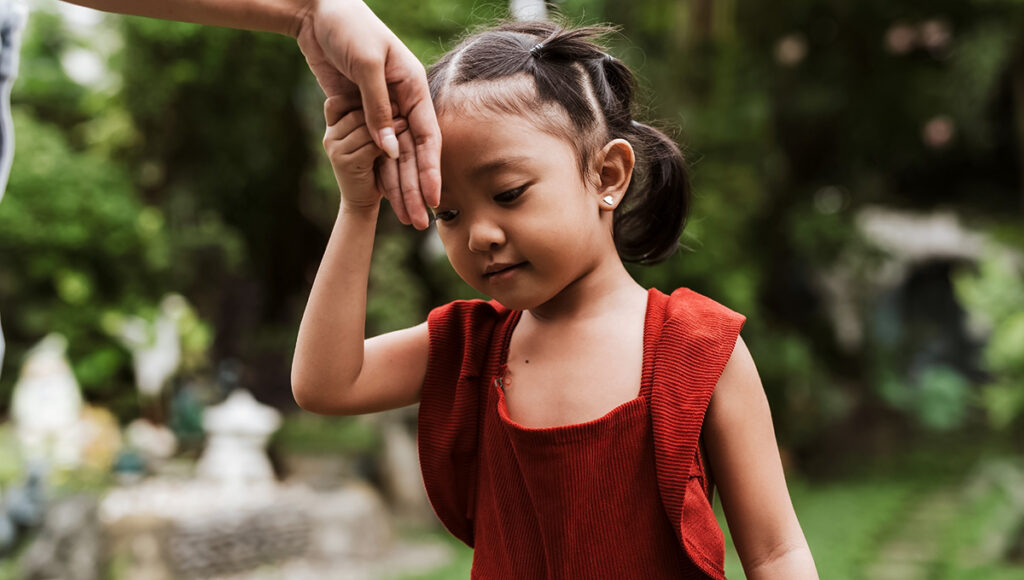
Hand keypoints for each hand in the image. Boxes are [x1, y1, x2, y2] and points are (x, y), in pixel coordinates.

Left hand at [296, 0, 439, 229]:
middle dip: (417, 189)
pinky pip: (373, 149)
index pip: (427, 136)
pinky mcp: (360, 111)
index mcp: (412, 86)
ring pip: (394, 157)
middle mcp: (401, 101)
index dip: (431, 170)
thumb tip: (389, 148)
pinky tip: (384, 195)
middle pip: (412, 154)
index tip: (434, 198)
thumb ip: (377, 109)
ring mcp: (381, 108)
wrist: (317, 11)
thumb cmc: (348, 28)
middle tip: (419, 222)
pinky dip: (379, 172)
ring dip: (399, 187)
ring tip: (405, 218)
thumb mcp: (366, 65)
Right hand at [323, 97, 408, 213]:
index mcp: (333, 124)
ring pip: (364, 126)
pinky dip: (387, 141)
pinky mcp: (345, 162)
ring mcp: (335, 148)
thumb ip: (372, 117)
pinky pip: (369, 144)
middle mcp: (330, 134)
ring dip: (387, 123)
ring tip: (405, 120)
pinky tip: (399, 139)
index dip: (359, 95)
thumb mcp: (369, 137)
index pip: (341, 100)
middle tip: (399, 103)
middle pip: (355, 111)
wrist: (362, 201)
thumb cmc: (371, 164)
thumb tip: (391, 90)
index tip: (382, 93)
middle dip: (379, 107)